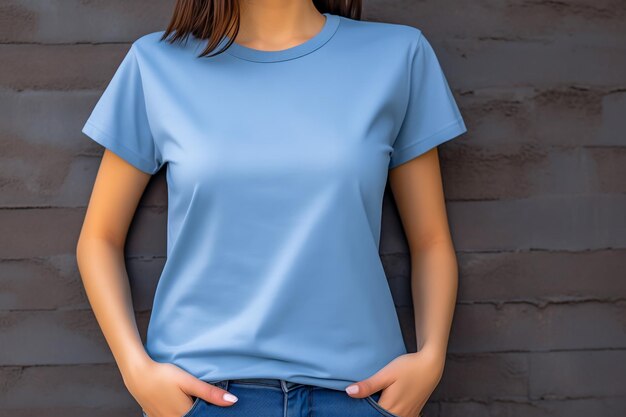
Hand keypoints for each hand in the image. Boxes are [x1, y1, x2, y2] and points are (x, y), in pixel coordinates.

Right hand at [123, 358, 237, 416]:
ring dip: (192, 412)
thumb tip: (233, 401)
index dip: (212, 412)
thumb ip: (210, 393)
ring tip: (193, 399)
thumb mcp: (189, 382)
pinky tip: (182, 403)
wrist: (138, 375)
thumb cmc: (164, 376)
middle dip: (202, 411)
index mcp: (184, 415)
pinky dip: (180, 412)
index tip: (219, 407)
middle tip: (203, 399)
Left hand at [344, 348, 445, 416]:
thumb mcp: (386, 374)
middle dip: (372, 411)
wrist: (430, 365)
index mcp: (390, 406)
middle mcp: (400, 414)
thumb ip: (368, 385)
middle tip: (366, 401)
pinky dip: (392, 413)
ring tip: (377, 401)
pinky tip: (389, 404)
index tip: (356, 405)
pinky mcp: (414, 412)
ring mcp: (408, 414)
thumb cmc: (408, 367)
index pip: (371, 415)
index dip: (363, 410)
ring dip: (382, 412)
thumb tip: (349, 392)